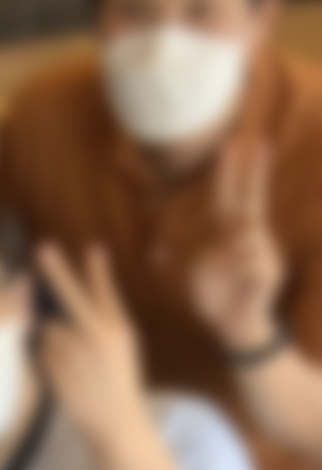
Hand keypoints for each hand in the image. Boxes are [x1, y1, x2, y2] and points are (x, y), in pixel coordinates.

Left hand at [38, 243, 148, 454]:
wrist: (116, 420)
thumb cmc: (118, 380)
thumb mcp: (123, 345)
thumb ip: (106, 316)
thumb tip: (86, 288)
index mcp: (118, 328)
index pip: (105, 293)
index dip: (97, 271)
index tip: (91, 247)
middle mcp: (97, 336)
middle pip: (70, 297)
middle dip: (56, 272)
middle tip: (42, 249)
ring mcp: (75, 353)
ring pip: (49, 330)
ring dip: (51, 339)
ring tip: (72, 360)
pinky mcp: (57, 369)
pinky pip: (41, 353)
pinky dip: (46, 358)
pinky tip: (64, 372)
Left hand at [190, 141, 284, 354]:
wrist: (233, 327)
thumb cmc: (217, 297)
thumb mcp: (201, 269)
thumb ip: (207, 249)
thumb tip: (220, 243)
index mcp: (228, 236)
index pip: (228, 199)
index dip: (228, 174)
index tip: (229, 146)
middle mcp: (250, 238)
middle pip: (251, 200)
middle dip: (253, 173)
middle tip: (257, 142)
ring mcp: (263, 253)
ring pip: (248, 236)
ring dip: (234, 255)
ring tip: (232, 279)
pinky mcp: (269, 272)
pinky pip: (253, 262)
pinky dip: (241, 272)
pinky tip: (243, 285)